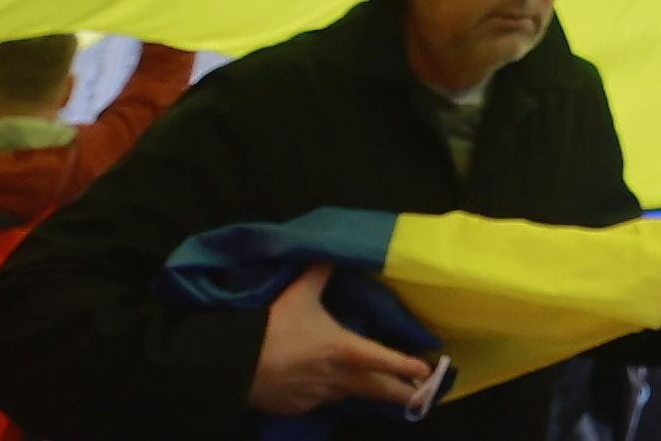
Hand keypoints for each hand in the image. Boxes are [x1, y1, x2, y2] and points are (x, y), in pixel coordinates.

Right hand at [251, 267, 443, 416]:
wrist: (232, 365)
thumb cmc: (270, 328)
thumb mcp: (297, 294)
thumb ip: (319, 273)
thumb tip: (334, 253)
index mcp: (342, 349)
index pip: (383, 359)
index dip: (406, 365)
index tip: (428, 369)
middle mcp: (337, 377)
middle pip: (377, 389)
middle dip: (402, 393)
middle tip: (422, 396)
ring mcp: (318, 396)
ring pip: (351, 395)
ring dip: (368, 393)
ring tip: (388, 393)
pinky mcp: (299, 407)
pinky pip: (323, 401)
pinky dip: (333, 395)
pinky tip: (336, 390)